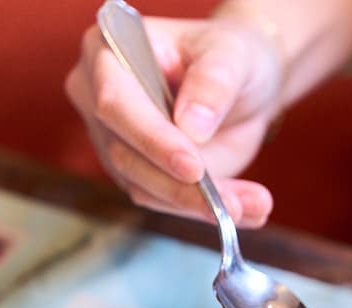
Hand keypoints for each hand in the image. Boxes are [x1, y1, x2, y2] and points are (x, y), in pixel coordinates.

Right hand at [65, 15, 280, 226]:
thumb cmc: (229, 57)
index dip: (153, 140)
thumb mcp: (231, 57)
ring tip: (254, 206)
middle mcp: (98, 99)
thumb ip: (212, 84)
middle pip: (126, 155)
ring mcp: (116, 141)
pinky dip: (207, 210)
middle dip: (180, 187)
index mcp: (106, 54)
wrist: (242, 84)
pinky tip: (248, 209)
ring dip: (200, 205)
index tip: (193, 167)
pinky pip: (167, 201)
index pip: (116, 105)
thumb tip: (192, 126)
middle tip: (231, 205)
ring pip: (144, 188)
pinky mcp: (139, 174)